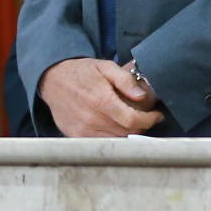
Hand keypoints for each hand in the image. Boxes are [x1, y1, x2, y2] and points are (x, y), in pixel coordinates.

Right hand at [37, 58, 162, 137]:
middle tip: (146, 116)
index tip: (157, 115)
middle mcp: (92, 119)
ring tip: (132, 121)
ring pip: (116, 141)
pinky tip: (116, 128)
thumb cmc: (82, 72)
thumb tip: (142, 97)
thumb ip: (125, 80)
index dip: (149, 120)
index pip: (133, 120)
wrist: (53, 80)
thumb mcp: (105, 67)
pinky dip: (113, 138)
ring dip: (128, 133)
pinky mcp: (76, 137)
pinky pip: (101, 143)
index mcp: (101, 101)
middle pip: (127, 132)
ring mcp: (83, 131)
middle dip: (142, 126)